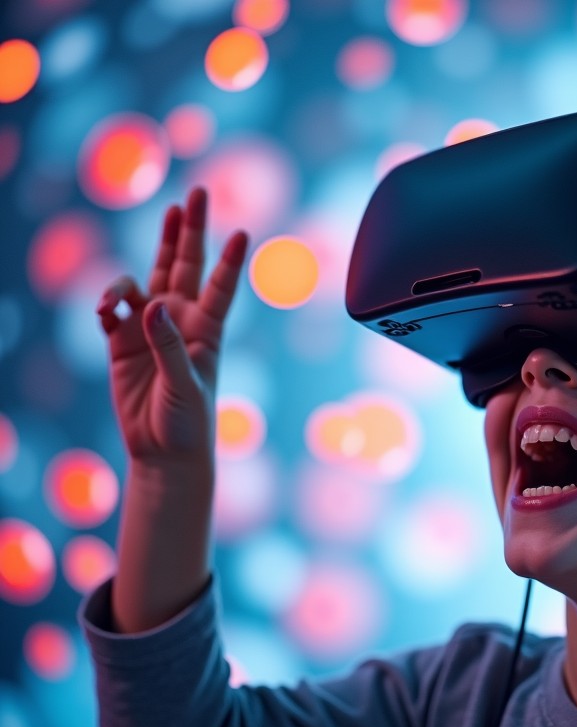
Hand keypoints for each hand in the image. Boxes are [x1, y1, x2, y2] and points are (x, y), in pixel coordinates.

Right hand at [97, 187, 248, 466]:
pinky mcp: (122, 343)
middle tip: (197, 193)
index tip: (243, 232)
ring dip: (137, 266)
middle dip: (189, 230)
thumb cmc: (188, 422)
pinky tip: (103, 311)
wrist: (163, 452)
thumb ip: (168, 345)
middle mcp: (181, 321)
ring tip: (115, 296)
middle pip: (186, 265)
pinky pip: (113, 310)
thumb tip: (151, 305)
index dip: (230, 260)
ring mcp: (150, 329)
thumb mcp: (185, 385)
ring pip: (147, 279)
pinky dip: (107, 303)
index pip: (221, 287)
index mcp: (207, 331)